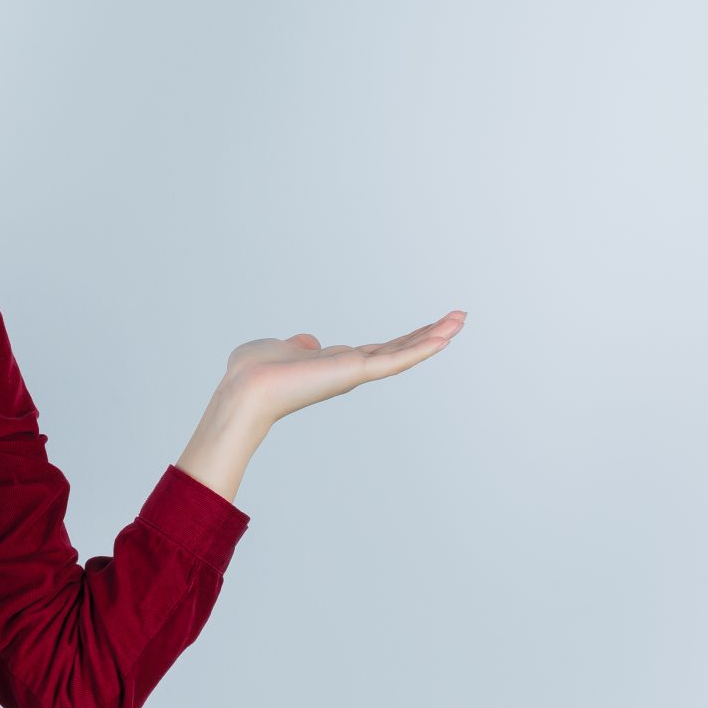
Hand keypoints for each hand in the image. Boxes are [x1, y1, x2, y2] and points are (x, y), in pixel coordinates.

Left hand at [221, 309, 464, 426]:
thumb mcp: (280, 348)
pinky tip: (445, 336)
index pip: (378, 350)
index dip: (403, 339)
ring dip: (435, 337)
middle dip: (428, 335)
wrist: (246, 388)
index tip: (426, 328)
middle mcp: (349, 370)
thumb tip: (308, 342)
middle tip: (458, 319)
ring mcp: (355, 373)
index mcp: (335, 364)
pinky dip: (422, 348)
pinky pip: (396, 360)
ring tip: (461, 320)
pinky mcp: (356, 372)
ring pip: (404, 353)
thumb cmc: (253, 371)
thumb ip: (298, 345)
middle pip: (399, 350)